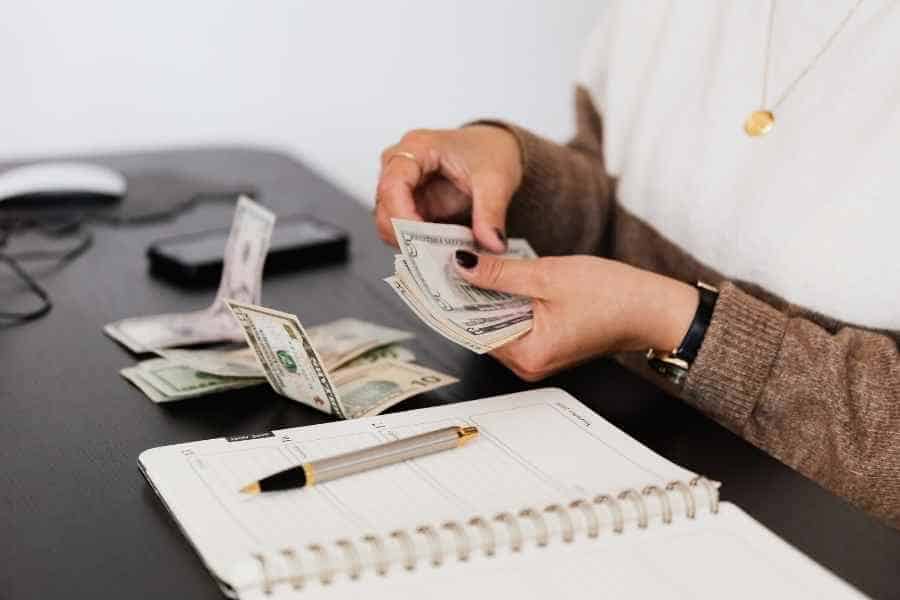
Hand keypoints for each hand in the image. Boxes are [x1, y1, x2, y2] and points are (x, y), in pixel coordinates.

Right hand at [374, 125, 522, 252]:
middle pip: (384, 207)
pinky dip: (418, 244)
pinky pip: (403, 230)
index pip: (393, 185)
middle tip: (434, 255)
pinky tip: (440, 250)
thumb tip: (492, 244)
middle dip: (405, 236)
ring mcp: (403, 186)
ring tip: (441, 254)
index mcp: (417, 147)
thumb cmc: (490, 151)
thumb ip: (491, 213)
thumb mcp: (496, 181)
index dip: (402, 216)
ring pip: (388, 222)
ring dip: (411, 242)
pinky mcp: (410, 205)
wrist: (497, 148)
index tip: (421, 240)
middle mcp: (401, 164)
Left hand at [453, 251, 699, 380]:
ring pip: (496, 324)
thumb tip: (463, 266)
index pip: (470, 329)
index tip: (434, 276)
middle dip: (466, 295)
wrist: (654, 308)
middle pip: (480, 328)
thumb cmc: (614, 296)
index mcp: (527, 354)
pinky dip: (505, 302)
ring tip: (471, 264)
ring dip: (485, 297)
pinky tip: (499, 278)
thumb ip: (500, 273)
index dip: (451, 300)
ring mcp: (538, 356)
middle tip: (447, 262)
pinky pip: (514, 323)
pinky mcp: (547, 344)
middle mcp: (528, 364)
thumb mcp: (548, 276)